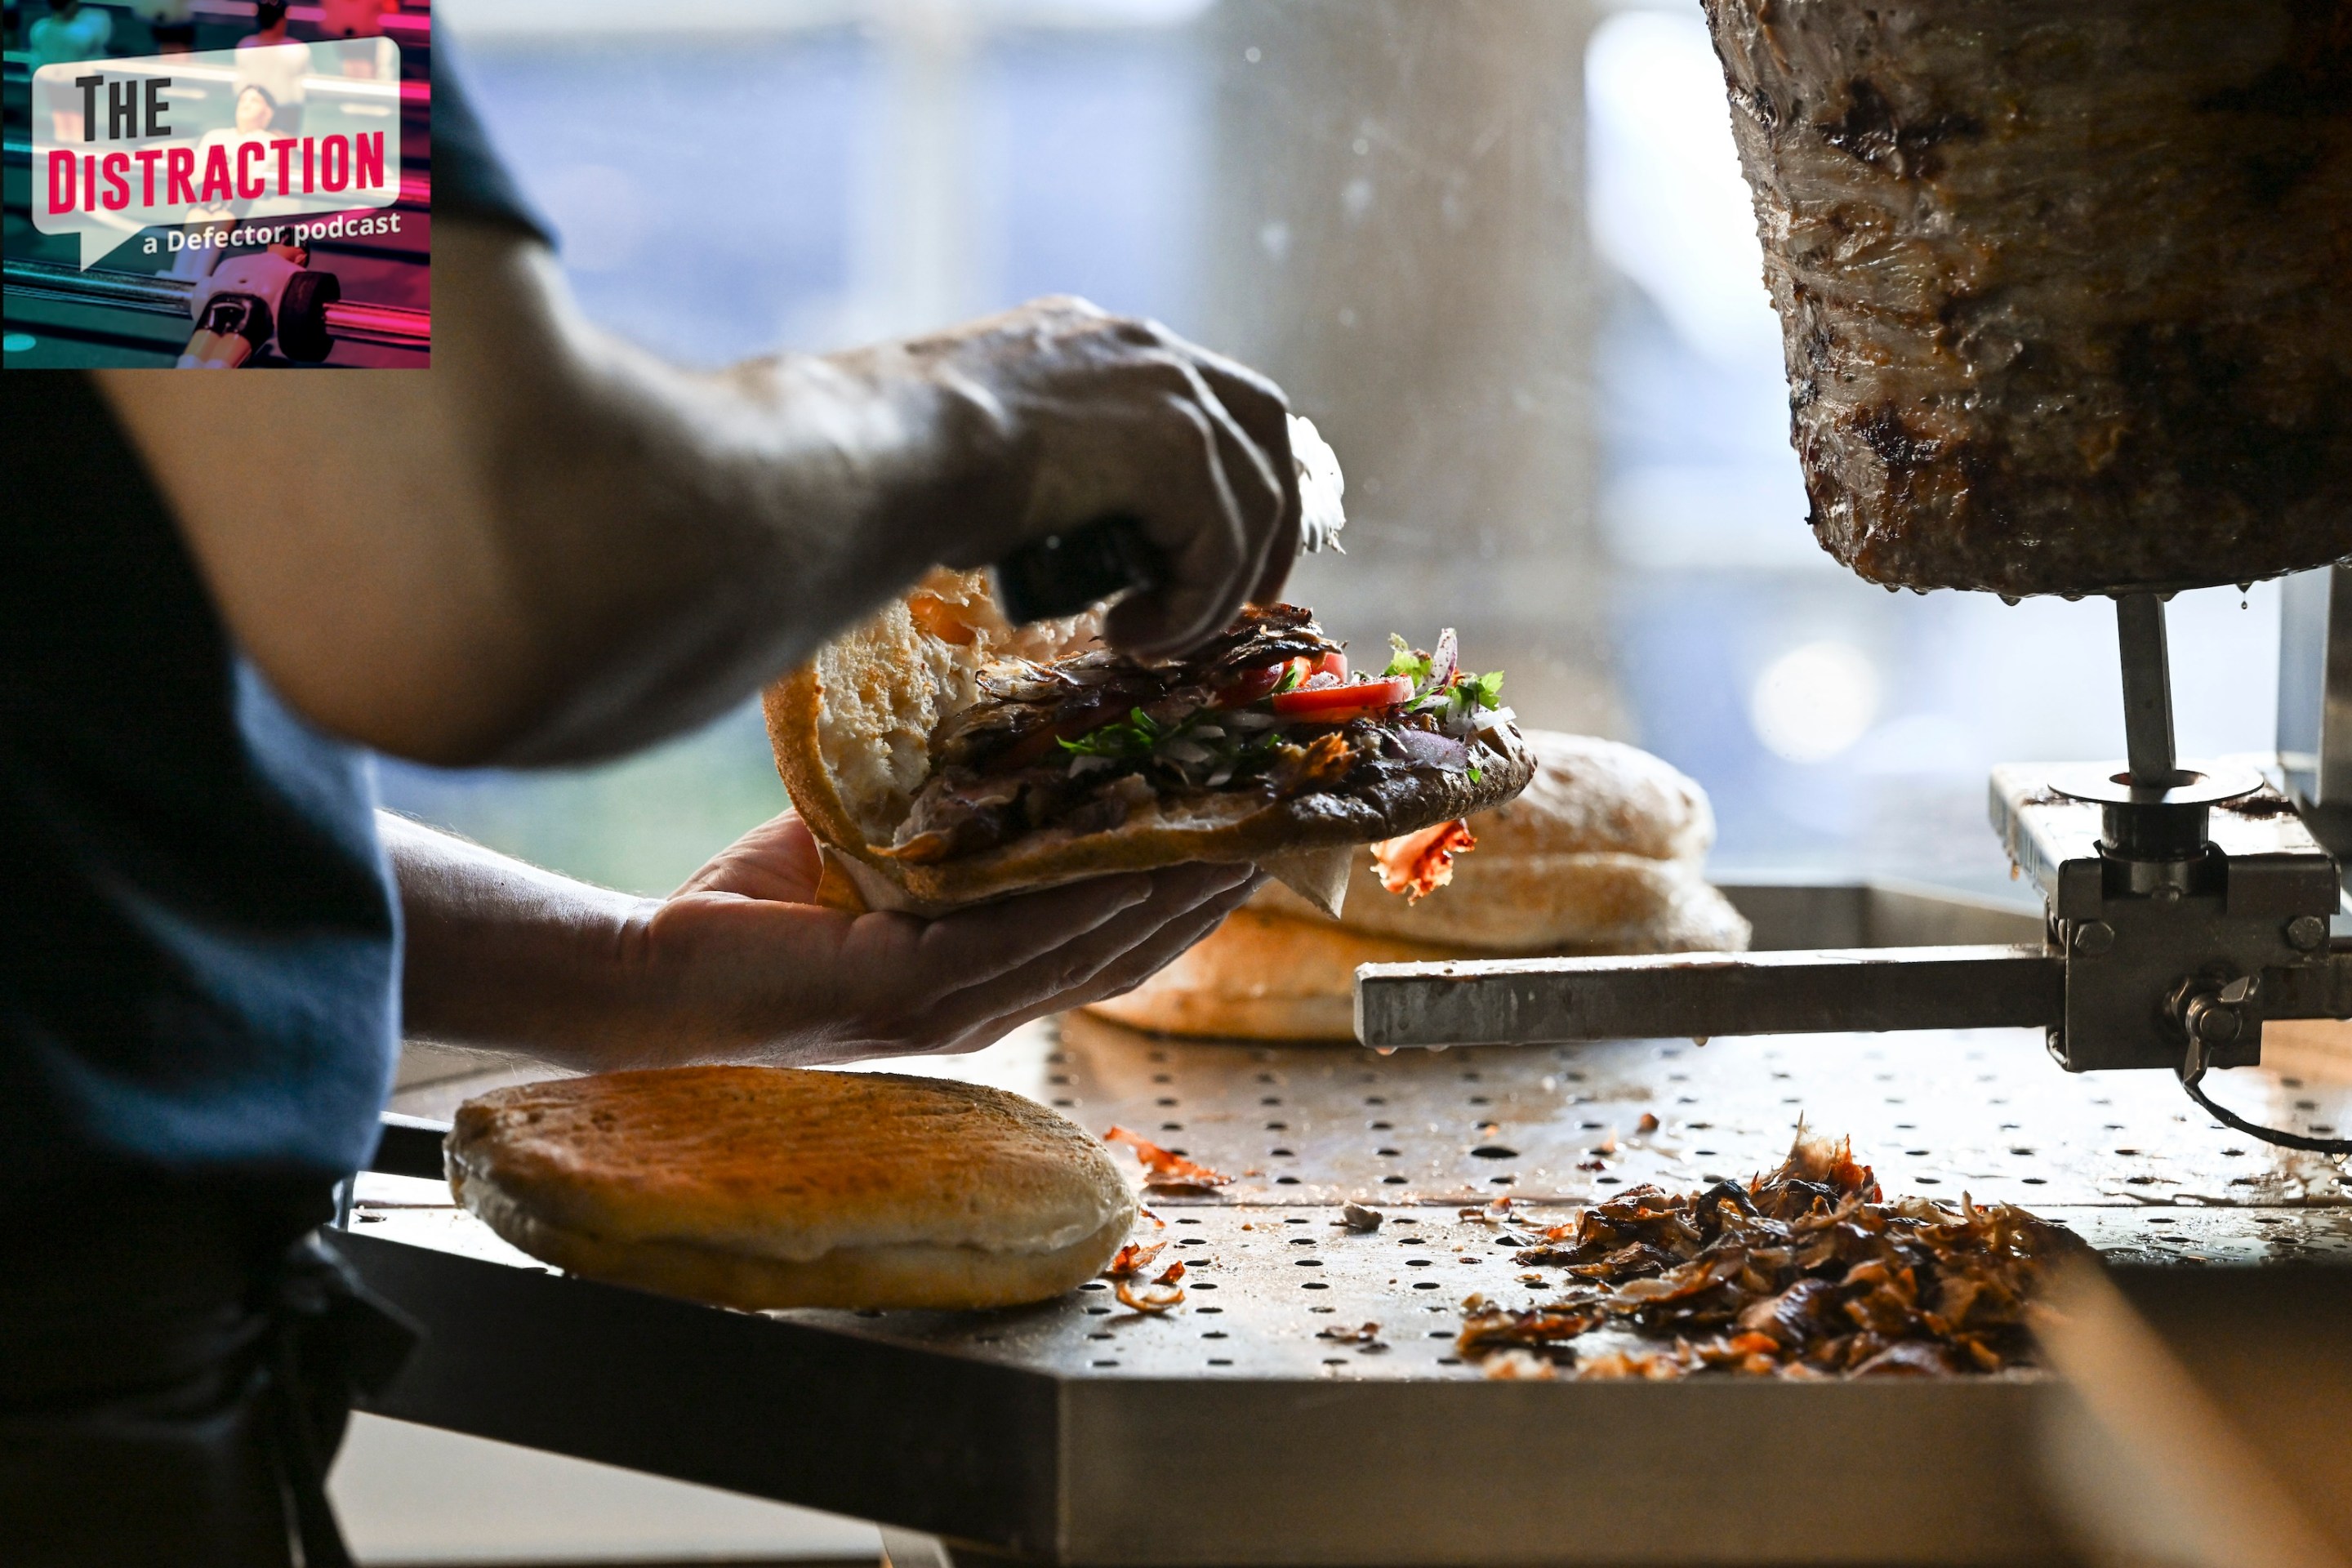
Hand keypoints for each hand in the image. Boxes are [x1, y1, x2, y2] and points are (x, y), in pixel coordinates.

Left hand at [630, 812, 1263, 1064]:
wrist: (653, 968)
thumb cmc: (751, 908)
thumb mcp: (869, 845)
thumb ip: (937, 812)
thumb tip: (989, 722)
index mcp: (983, 972)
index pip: (1109, 936)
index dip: (1183, 890)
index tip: (1246, 828)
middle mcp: (986, 1002)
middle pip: (1128, 949)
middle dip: (1206, 892)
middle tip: (1275, 830)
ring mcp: (955, 1009)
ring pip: (1092, 952)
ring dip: (1170, 897)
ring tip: (1233, 841)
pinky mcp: (911, 996)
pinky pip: (1020, 945)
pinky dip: (1084, 906)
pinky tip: (1133, 866)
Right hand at [835, 296, 1301, 658]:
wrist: (889, 451)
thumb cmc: (901, 462)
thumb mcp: (987, 449)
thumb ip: (1049, 471)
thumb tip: (1058, 532)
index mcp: (1097, 342)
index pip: (1206, 393)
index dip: (1236, 468)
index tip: (1227, 542)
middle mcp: (1145, 350)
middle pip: (1263, 427)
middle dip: (1271, 519)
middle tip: (1251, 599)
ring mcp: (1170, 390)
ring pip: (1250, 501)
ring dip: (1212, 589)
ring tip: (1149, 640)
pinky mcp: (1180, 445)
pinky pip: (1221, 546)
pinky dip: (1192, 607)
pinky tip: (1132, 634)